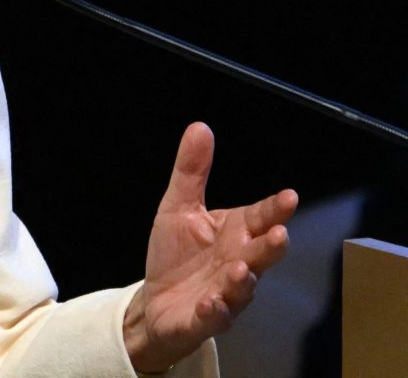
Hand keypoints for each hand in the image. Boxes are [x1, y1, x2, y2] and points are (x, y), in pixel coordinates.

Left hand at [124, 122, 297, 373]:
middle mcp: (238, 264)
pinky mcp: (205, 319)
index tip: (289, 197)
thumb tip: (200, 127)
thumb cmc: (177, 255)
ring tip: (242, 268)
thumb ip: (192, 171)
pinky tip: (210, 301)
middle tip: (278, 234)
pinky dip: (214, 310)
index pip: (260, 218)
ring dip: (244, 279)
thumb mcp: (178, 207)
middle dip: (270, 246)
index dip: (274, 209)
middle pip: (261, 255)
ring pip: (242, 288)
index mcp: (235, 234)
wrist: (156, 304)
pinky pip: (213, 316)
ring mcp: (225, 294)